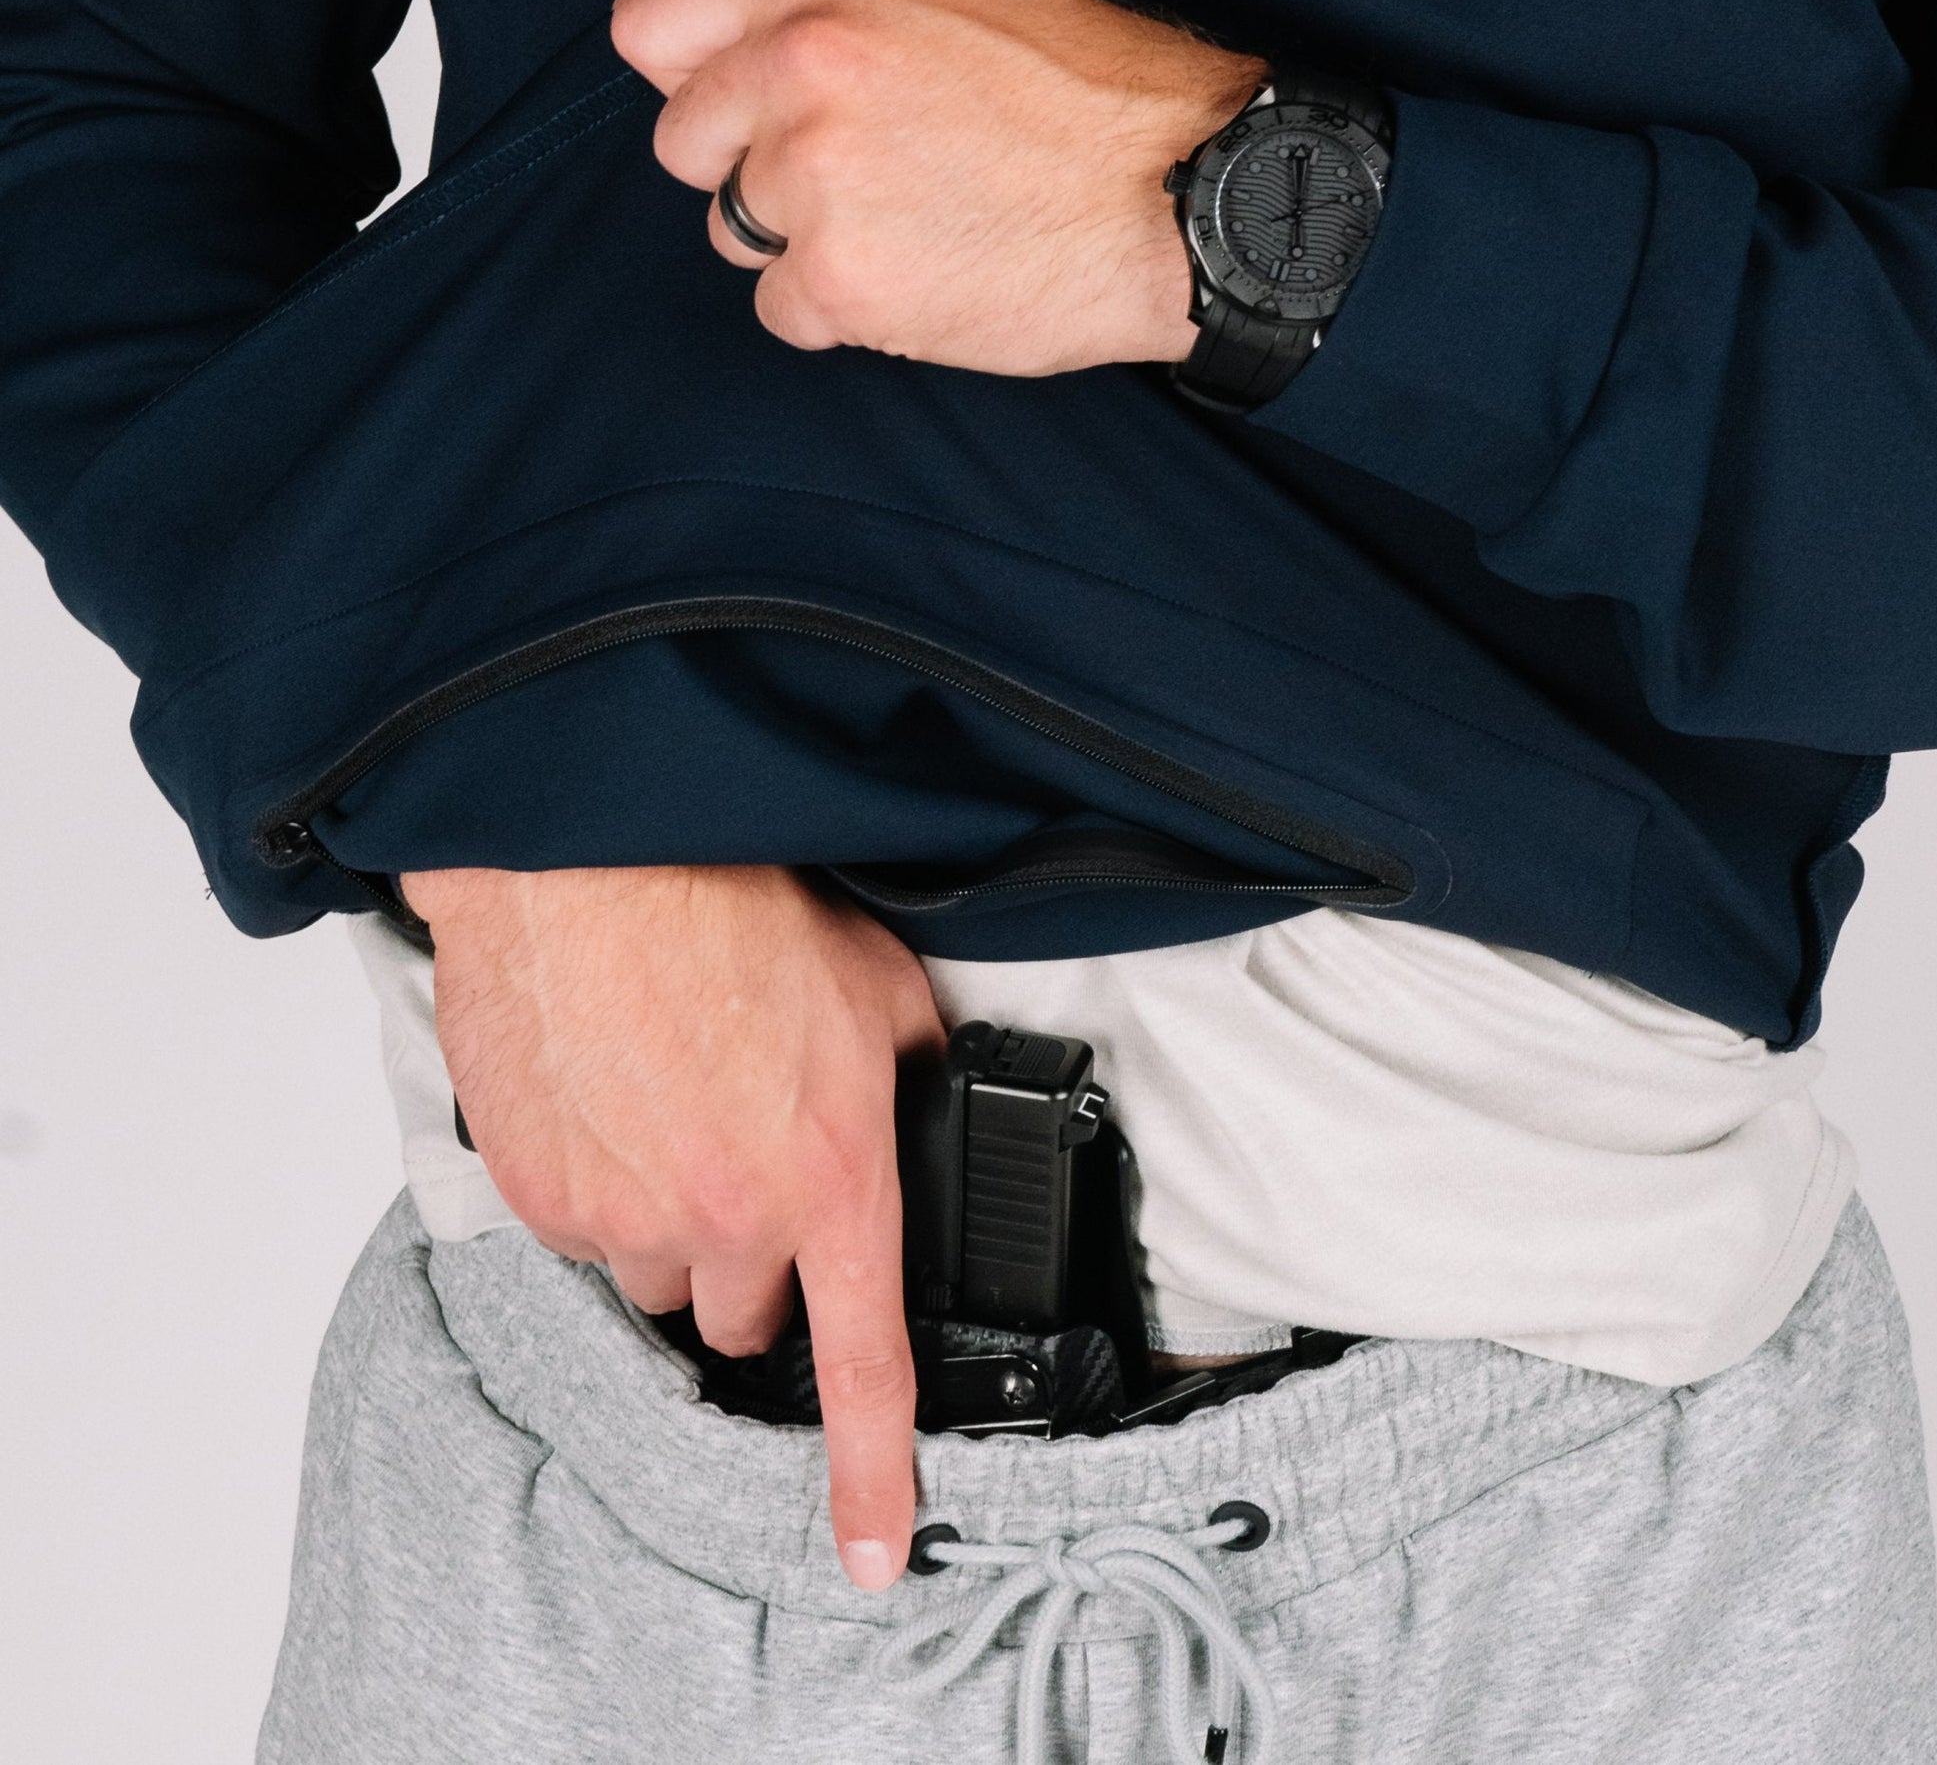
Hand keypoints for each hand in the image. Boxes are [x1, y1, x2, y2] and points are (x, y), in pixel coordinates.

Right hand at [399, 862, 945, 1590]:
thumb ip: (911, 1076)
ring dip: (670, 1222)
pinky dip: (598, 1184)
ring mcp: (621, 1216)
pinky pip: (580, 1230)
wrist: (590, 864)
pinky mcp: (539, 1194)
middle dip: (749, 1259)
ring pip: (655, 1274)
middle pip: (740, 1315)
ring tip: (670, 1107)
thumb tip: (921, 1112)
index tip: (869, 1548)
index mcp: (830, 1180)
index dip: (870, 1474)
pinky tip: (611, 1097)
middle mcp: (725, 1220)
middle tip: (742, 1158)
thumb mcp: (880, 987)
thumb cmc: (733, 909)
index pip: (861, 1366)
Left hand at [609, 0, 1266, 373]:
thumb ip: (828, 6)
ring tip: (910, 229)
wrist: (1179, 197)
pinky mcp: (837, 280)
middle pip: (685, 146)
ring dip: (802, 246)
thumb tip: (727, 57)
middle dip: (754, 171)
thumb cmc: (1087, 97)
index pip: (655, 30)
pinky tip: (921, 282)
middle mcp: (802, 64)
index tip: (745, 113)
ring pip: (735, 234)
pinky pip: (783, 311)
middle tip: (861, 181)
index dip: (697, 79)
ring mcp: (813, 177)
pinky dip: (841, 314)